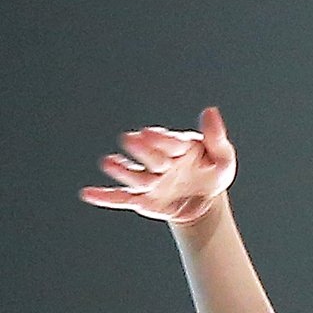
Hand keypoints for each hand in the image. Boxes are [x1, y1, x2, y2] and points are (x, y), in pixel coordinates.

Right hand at [78, 106, 236, 225]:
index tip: (150, 133)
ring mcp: (149, 180)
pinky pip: (123, 198)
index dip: (161, 139)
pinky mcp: (142, 199)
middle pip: (151, 158)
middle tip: (130, 140)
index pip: (169, 142)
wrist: (204, 200)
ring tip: (108, 162)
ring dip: (122, 170)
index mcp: (177, 147)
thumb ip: (216, 138)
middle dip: (142, 150)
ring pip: (136, 176)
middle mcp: (159, 161)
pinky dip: (106, 197)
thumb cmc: (212, 173)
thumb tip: (210, 111)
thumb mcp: (223, 159)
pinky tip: (88, 194)